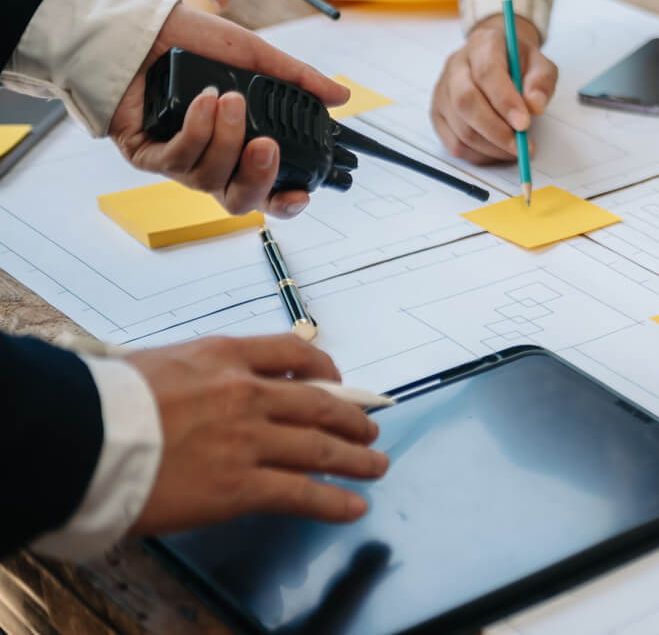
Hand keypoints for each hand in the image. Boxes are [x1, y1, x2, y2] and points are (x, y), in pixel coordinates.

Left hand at [108, 3, 349, 217]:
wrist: (142, 26)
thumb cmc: (195, 43)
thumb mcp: (255, 57)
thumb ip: (297, 80)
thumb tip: (341, 97)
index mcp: (242, 146)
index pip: (268, 190)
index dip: (286, 202)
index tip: (301, 192)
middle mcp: (213, 161)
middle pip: (240, 201)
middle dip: (257, 177)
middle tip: (266, 144)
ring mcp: (179, 161)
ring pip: (209, 179)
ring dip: (224, 139)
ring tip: (227, 98)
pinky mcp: (146, 153)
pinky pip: (176, 160)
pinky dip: (195, 132)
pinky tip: (202, 103)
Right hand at [125, 335, 388, 534]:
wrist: (80, 437)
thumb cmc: (104, 401)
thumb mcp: (160, 363)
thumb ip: (199, 373)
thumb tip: (210, 385)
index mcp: (226, 356)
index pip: (293, 353)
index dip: (325, 369)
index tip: (338, 381)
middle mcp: (248, 394)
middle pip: (319, 404)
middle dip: (351, 419)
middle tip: (369, 429)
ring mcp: (249, 440)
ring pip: (321, 448)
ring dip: (357, 459)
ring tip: (376, 466)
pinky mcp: (240, 486)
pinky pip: (302, 493)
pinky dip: (334, 501)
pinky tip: (354, 506)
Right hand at [431, 14, 558, 163]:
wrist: (498, 54)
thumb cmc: (519, 61)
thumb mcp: (540, 63)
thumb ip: (541, 82)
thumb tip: (535, 107)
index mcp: (482, 46)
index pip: (487, 73)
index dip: (505, 102)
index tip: (524, 124)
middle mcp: (455, 66)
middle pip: (465, 102)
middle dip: (496, 131)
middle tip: (522, 147)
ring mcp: (442, 91)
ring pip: (459, 127)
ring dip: (490, 147)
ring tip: (515, 150)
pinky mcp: (438, 114)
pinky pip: (453, 143)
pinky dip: (478, 155)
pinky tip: (498, 152)